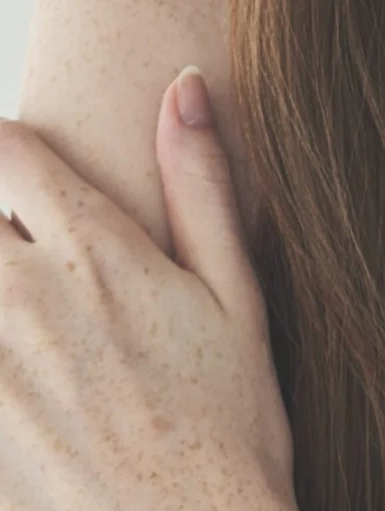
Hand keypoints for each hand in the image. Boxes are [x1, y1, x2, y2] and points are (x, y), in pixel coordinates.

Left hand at [0, 68, 312, 510]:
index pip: (8, 151)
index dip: (8, 150)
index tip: (21, 172)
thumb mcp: (236, 294)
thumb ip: (201, 183)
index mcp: (93, 253)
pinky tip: (21, 388)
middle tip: (34, 271)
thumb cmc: (229, 425)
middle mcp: (19, 300)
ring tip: (33, 334)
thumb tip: (184, 85)